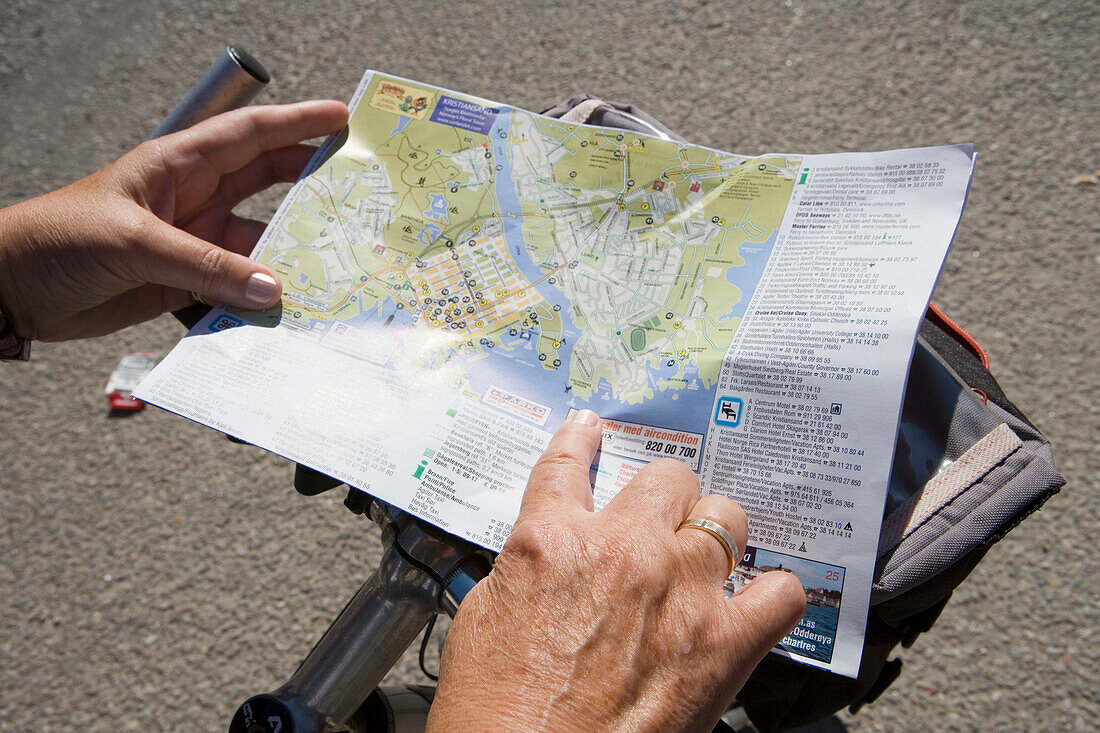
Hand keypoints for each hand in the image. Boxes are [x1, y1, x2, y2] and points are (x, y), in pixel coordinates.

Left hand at [0, 101, 347, 340]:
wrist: (11, 291)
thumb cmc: (57, 241)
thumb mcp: (132, 242)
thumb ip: (205, 265)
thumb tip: (272, 288)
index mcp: (177, 166)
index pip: (249, 136)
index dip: (298, 123)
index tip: (343, 119)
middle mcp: (193, 199)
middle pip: (267, 183)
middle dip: (312, 182)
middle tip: (361, 189)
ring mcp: (193, 242)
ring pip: (259, 242)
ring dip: (291, 254)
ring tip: (335, 263)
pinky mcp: (186, 282)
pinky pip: (238, 286)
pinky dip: (263, 297)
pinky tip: (289, 307)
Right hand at [428, 410, 805, 731]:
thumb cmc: (495, 708)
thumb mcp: (483, 617)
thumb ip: (525, 567)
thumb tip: (546, 555)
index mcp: (552, 540)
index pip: (567, 464)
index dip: (580, 440)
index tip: (590, 430)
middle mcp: (621, 550)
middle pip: (667, 477)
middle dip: (662, 496)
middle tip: (657, 521)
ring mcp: (678, 590)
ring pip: (725, 516)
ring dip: (714, 534)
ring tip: (706, 559)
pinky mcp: (721, 643)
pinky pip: (780, 592)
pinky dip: (774, 595)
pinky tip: (758, 603)